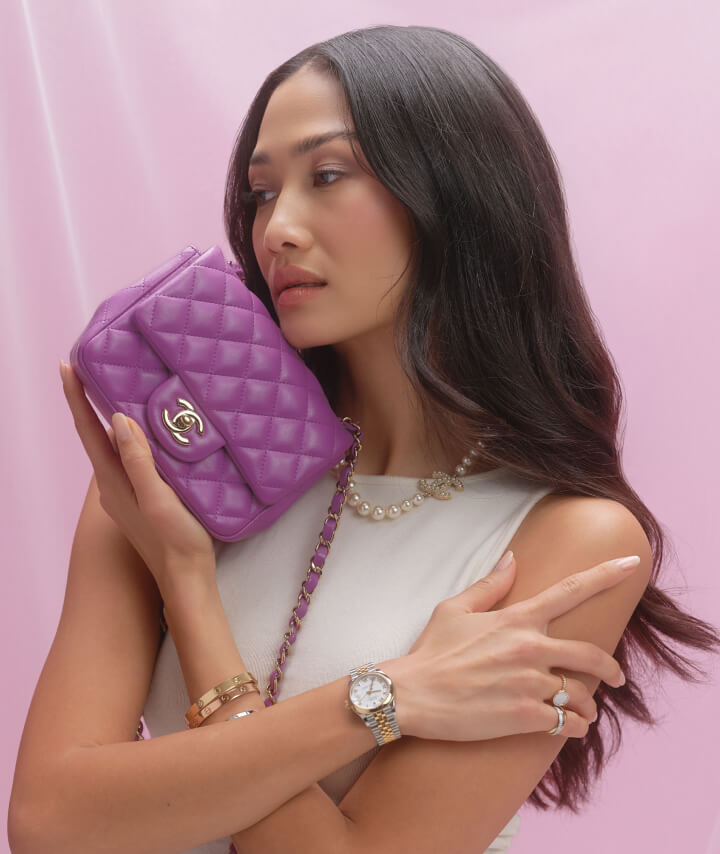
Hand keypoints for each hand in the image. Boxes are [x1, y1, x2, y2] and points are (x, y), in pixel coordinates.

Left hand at [59, 360, 216, 592]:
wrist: (187, 579)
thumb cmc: (175, 540)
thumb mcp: (157, 499)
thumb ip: (138, 461)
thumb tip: (117, 420)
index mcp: (113, 481)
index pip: (88, 430)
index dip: (76, 397)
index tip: (66, 365)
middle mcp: (114, 485)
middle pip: (96, 435)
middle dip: (90, 401)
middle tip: (94, 367)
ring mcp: (128, 493)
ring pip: (115, 446)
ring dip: (112, 417)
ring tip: (122, 388)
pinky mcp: (145, 498)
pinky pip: (133, 458)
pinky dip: (134, 436)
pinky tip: (151, 431)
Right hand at [393, 553, 637, 740]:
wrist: (412, 694)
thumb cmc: (431, 651)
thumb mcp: (454, 609)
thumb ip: (490, 585)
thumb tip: (513, 557)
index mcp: (516, 619)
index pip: (570, 590)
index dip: (604, 575)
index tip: (632, 564)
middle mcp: (529, 648)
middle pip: (591, 655)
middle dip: (611, 669)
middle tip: (615, 677)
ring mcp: (529, 684)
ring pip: (581, 695)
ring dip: (588, 705)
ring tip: (584, 711)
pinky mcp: (524, 718)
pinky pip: (568, 725)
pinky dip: (575, 728)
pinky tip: (571, 728)